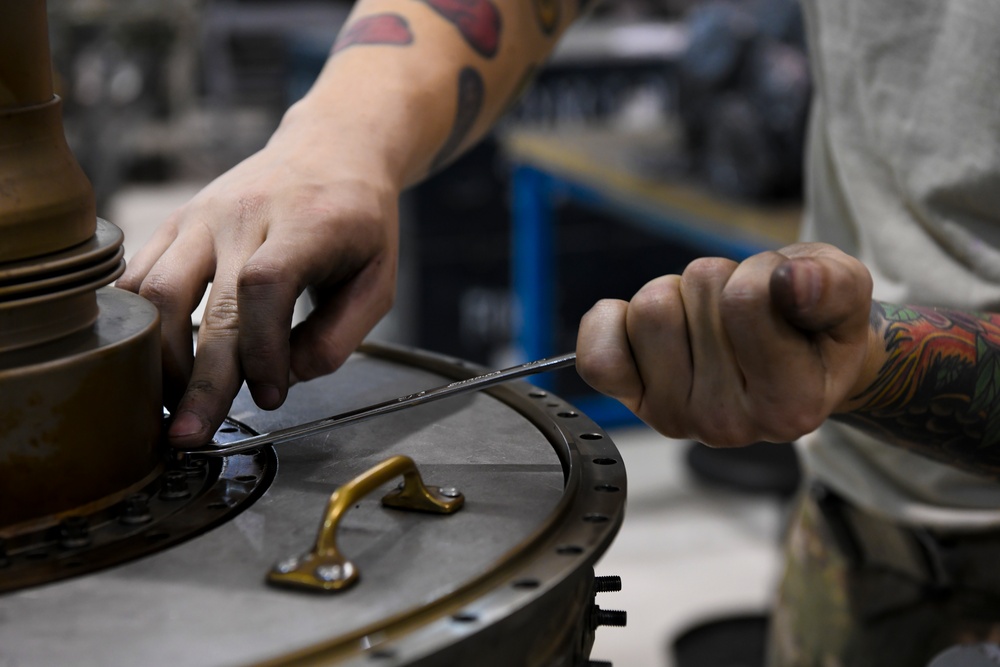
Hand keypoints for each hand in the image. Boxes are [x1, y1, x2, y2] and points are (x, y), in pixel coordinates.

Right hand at [117, 109, 399, 446]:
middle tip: (189, 436)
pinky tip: (149, 359)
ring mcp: (202, 215)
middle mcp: (244, 214)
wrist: (332, 149)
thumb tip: (284, 378)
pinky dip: (136, 322)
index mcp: (306, 224)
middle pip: (203, 302)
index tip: (270, 397)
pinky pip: (137, 274)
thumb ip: (339, 336)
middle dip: (197, 380)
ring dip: (158, 356)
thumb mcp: (378, 280)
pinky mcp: (177, 221)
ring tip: (172, 403)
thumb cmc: (360, 222)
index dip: (261, 351)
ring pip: (154, 289)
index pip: (265, 288)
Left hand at [576, 243, 875, 445]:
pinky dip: (614, 321)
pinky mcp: (633, 403)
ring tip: (710, 320)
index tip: (781, 293)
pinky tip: (652, 329)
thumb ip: (831, 285)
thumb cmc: (814, 324)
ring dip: (678, 295)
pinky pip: (597, 353)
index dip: (762, 271)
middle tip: (743, 311)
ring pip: (649, 309)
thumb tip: (792, 281)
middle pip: (692, 295)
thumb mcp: (846, 292)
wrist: (792, 364)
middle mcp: (727, 425)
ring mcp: (674, 418)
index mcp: (789, 406)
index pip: (744, 301)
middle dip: (719, 282)